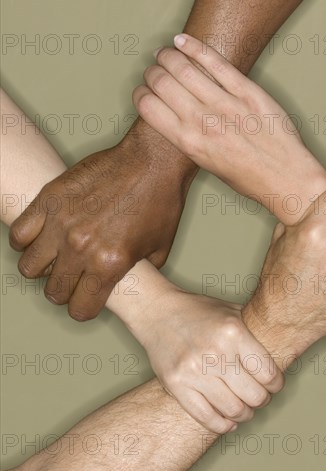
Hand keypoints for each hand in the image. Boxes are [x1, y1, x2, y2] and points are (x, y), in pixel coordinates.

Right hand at [9, 127, 193, 320]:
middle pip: (54, 291)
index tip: (88, 299)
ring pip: (30, 267)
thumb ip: (134, 276)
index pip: (79, 309)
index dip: (85, 307)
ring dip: (43, 267)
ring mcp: (61, 223)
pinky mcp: (49, 199)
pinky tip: (42, 236)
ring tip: (57, 256)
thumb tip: (118, 286)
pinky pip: (20, 233)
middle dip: (65, 290)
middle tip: (74, 277)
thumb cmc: (161, 203)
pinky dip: (27, 241)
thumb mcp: (158, 251)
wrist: (153, 161)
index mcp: (109, 265)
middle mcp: (81, 247)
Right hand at [124, 281, 283, 434]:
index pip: (269, 373)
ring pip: (233, 411)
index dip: (276, 384)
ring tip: (244, 408)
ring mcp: (194, 371)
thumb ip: (255, 331)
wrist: (157, 311)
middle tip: (260, 397)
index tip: (274, 384)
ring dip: (244, 414)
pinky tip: (228, 420)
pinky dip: (222, 425)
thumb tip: (284, 350)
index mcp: (233, 332)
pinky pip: (206, 418)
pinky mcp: (176, 385)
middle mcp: (215, 352)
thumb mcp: (232, 311)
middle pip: (254, 396)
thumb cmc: (198, 311)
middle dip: (262, 400)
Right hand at [133, 33, 325, 220]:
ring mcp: (226, 104)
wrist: (287, 178)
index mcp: (189, 143)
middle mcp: (203, 122)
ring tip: (165, 53)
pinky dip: (194, 47)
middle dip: (152, 72)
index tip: (143, 90)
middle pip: (161, 82)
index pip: (148, 107)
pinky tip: (182, 40)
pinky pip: (216, 62)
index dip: (140, 93)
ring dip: (168, 55)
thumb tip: (175, 114)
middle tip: (154, 70)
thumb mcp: (208, 166)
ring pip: (183, 67)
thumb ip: (189, 139)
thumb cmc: (249, 178)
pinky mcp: (248, 92)